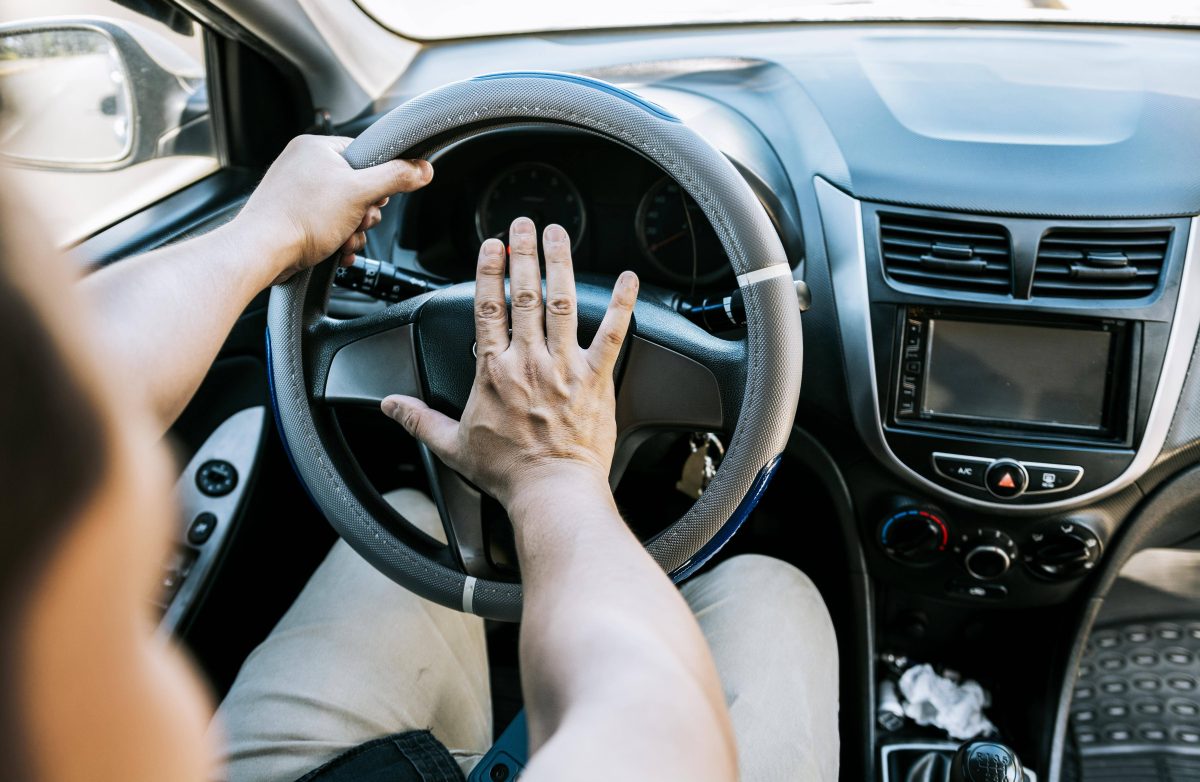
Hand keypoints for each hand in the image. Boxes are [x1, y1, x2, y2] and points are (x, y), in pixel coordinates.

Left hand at [235, 135, 432, 283]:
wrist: (262, 251)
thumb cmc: (300, 217)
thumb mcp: (360, 193)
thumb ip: (396, 178)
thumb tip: (422, 169)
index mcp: (316, 147)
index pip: (365, 155)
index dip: (378, 181)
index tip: (376, 198)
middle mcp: (304, 165)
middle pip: (358, 187)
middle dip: (364, 213)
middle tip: (356, 221)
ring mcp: (296, 192)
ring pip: (345, 211)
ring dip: (353, 231)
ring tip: (341, 239)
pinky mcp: (293, 216)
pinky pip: (328, 225)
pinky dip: (337, 240)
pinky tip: (335, 250)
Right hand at [380, 217, 638, 508]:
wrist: (551, 492)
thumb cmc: (507, 473)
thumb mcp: (452, 446)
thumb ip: (419, 420)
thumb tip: (390, 406)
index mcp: (494, 372)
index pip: (488, 308)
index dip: (489, 271)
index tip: (492, 245)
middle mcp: (529, 362)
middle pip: (525, 295)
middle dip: (524, 253)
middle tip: (524, 223)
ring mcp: (565, 367)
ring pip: (562, 303)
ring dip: (561, 264)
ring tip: (559, 235)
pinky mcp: (595, 379)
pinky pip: (612, 335)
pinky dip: (622, 305)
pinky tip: (628, 279)